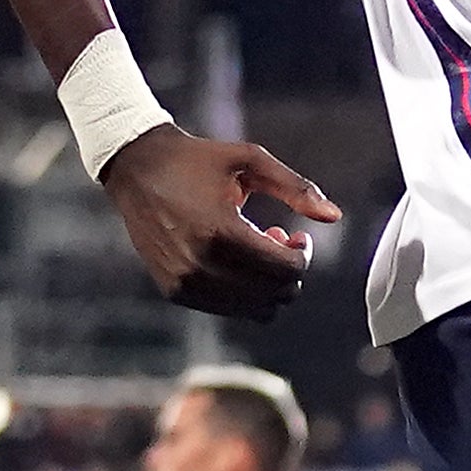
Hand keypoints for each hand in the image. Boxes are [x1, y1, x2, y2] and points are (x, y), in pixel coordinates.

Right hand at [101, 128, 338, 321]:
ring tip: (256, 249)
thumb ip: (296, 188)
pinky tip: (235, 260)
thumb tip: (335, 216)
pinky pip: (228, 309)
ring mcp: (185, 283)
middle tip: (280, 240)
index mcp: (220, 231)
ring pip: (255, 310)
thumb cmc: (197, 160)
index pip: (286, 270)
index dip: (303, 256)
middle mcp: (200, 264)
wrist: (136, 168)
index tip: (298, 236)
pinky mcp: (174, 291)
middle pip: (275, 294)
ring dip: (267, 285)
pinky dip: (242, 292)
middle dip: (289, 271)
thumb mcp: (251, 161)